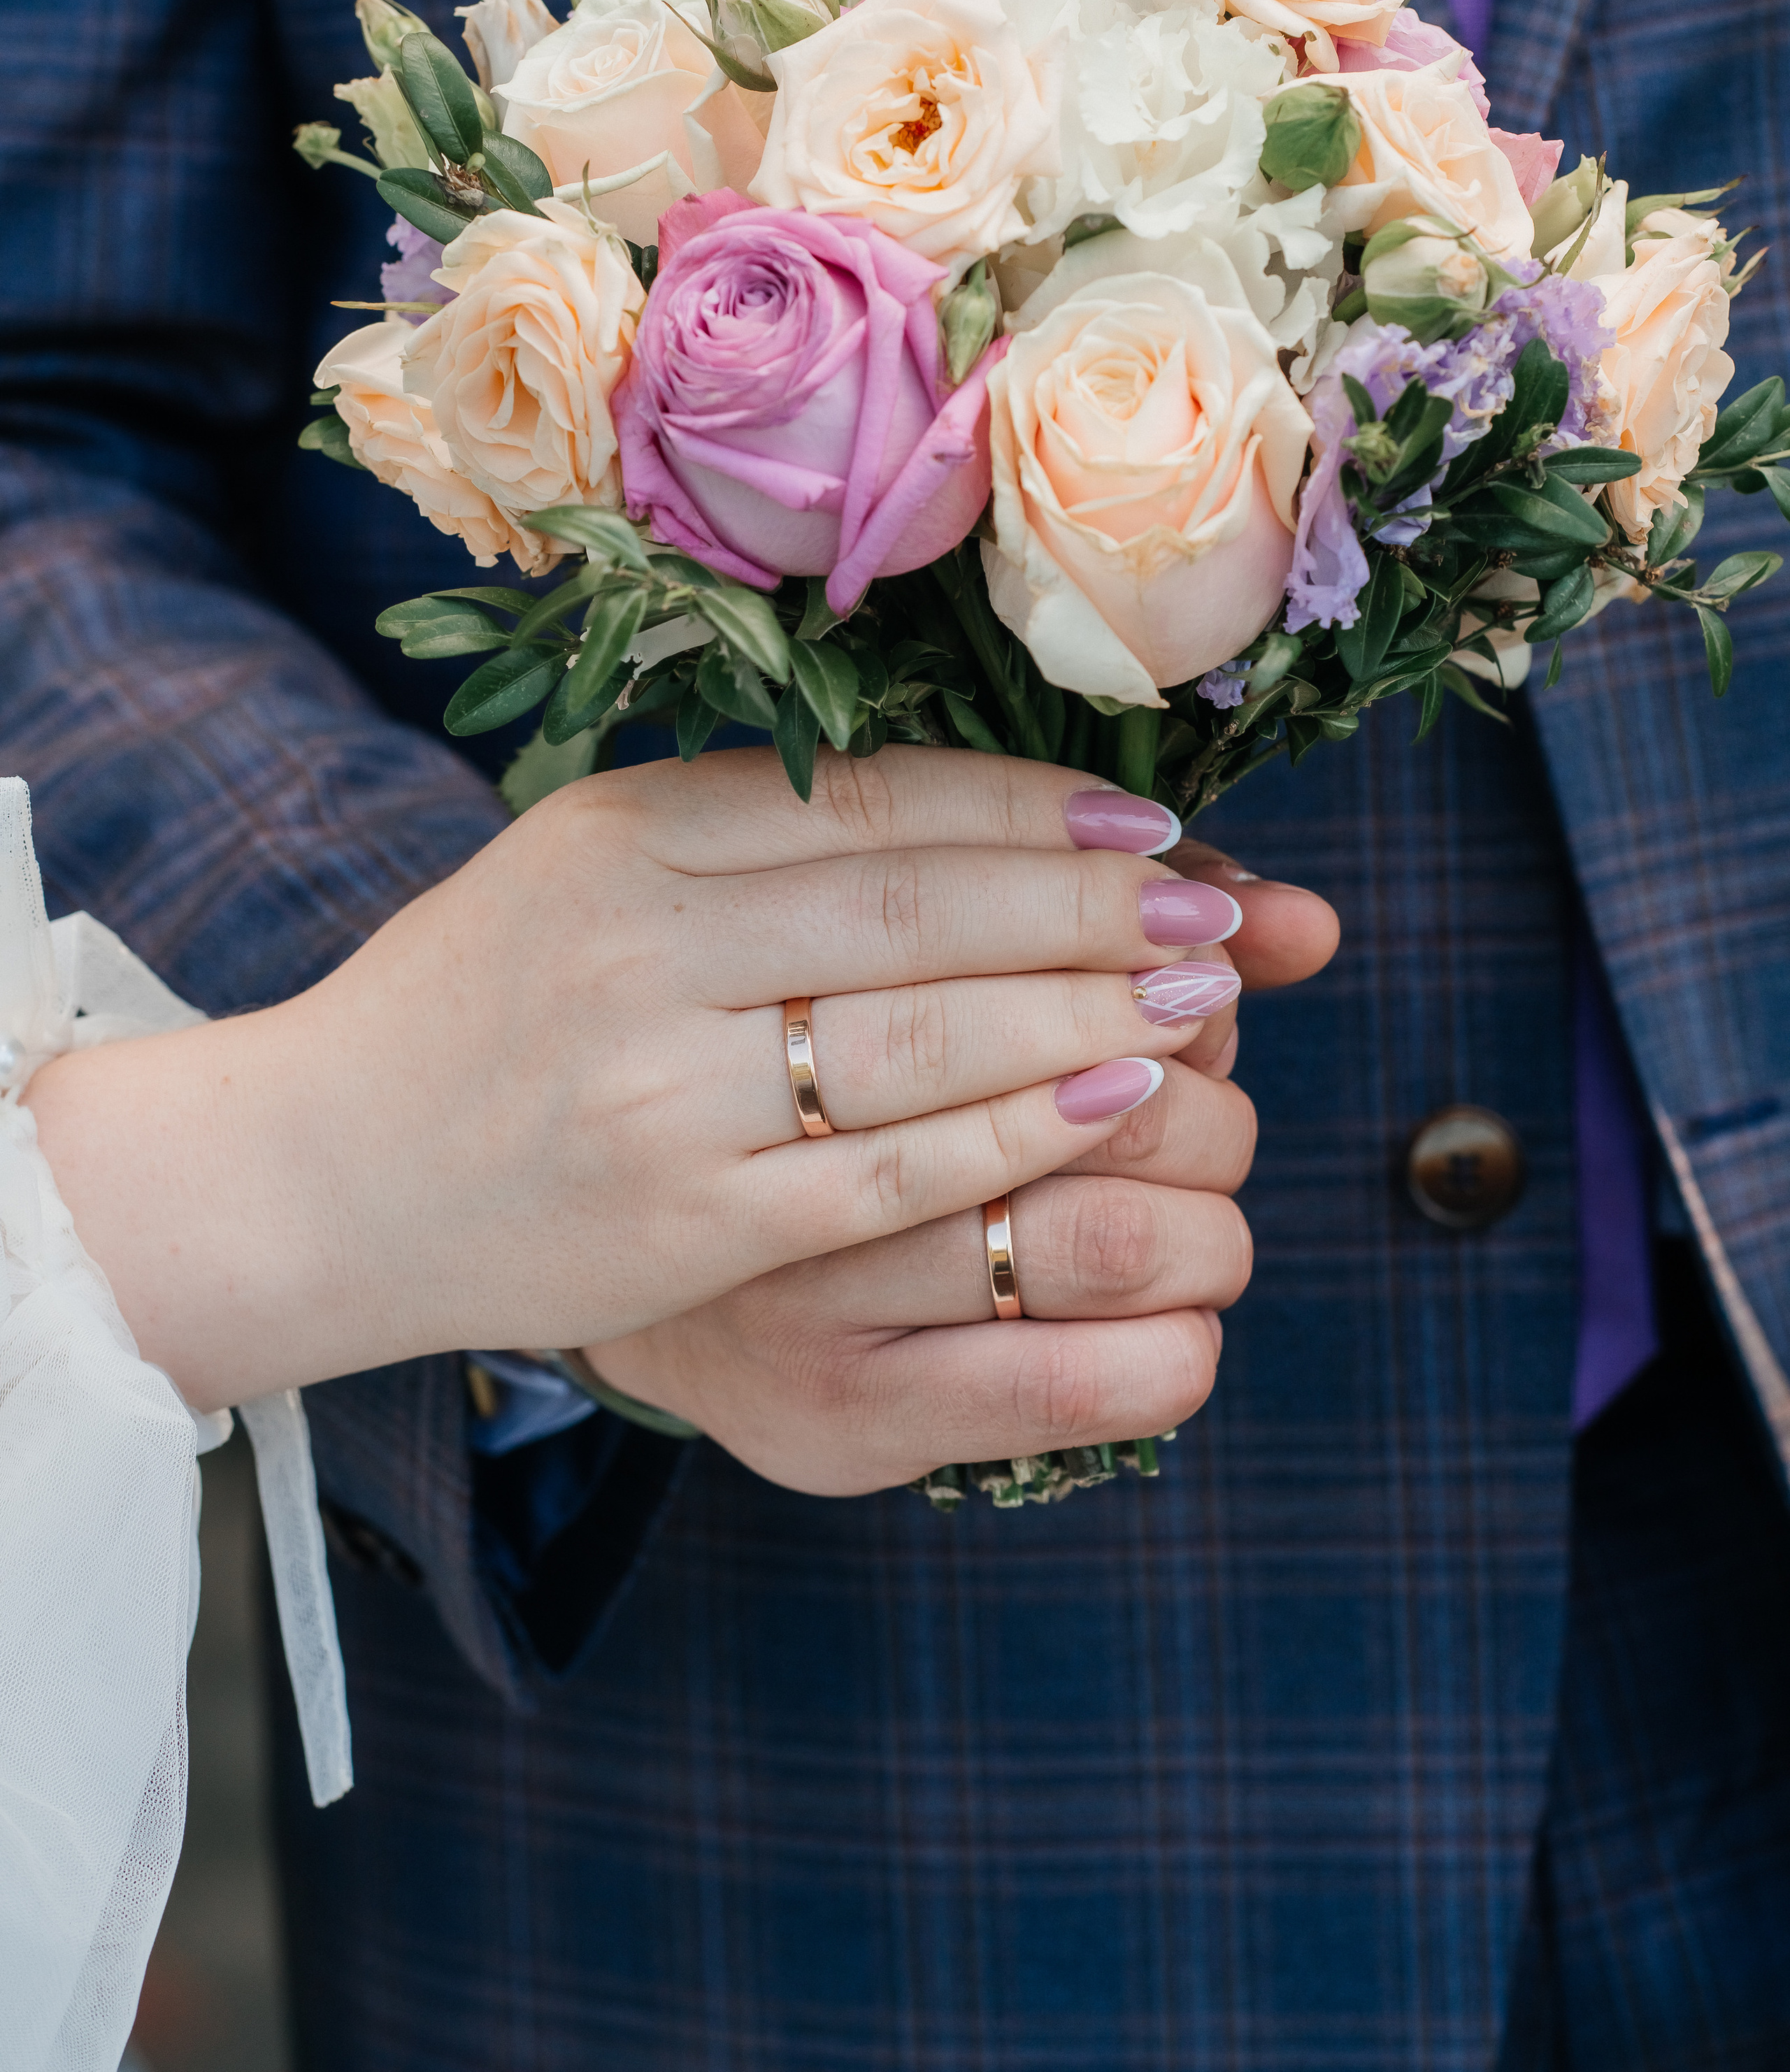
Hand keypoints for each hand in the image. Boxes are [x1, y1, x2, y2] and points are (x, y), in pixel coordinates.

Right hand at [27, 748, 1326, 1411]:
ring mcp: (665, 1094)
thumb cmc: (485, 997)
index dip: (1038, 808)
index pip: (879, 804)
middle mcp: (644, 948)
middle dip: (1100, 906)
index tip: (1158, 819)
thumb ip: (760, 827)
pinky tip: (1110, 1101)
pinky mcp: (687, 1226)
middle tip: (1224, 912)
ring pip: (926, 1038)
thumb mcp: (595, 859)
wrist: (325, 1168)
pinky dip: (1013, 1132)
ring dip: (1089, 1012)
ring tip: (1207, 999)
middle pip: (926, 909)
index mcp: (627, 833)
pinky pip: (888, 1172)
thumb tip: (988, 811)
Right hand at [583, 858, 1337, 1492]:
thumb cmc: (745, 1033)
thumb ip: (1045, 895)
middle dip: (1177, 1030)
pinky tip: (1177, 1296)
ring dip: (1205, 1185)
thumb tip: (1310, 918)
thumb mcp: (825, 915)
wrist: (520, 1202)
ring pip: (1101, 1227)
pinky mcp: (831, 1405)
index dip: (1105, 884)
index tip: (1186, 903)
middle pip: (1048, 1046)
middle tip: (1194, 1020)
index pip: (941, 873)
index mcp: (701, 940)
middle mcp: (730, 1102)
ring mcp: (787, 1277)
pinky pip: (1071, 1380)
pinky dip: (1177, 1333)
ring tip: (1199, 1162)